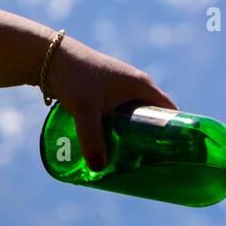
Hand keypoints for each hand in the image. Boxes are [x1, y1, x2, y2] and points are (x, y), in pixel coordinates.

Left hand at [45, 36, 176, 169]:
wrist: (48, 56)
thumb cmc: (73, 77)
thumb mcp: (85, 110)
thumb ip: (92, 139)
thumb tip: (98, 169)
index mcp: (143, 86)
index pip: (171, 113)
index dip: (177, 134)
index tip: (175, 157)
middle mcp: (136, 86)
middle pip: (155, 118)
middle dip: (155, 142)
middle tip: (150, 166)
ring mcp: (121, 89)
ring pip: (137, 118)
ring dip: (137, 137)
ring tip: (133, 161)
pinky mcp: (107, 93)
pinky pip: (123, 115)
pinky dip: (123, 130)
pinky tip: (115, 146)